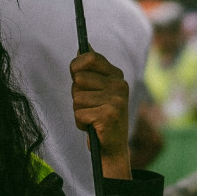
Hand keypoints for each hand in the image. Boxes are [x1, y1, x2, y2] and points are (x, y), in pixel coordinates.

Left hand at [71, 49, 131, 178]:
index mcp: (117, 76)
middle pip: (79, 78)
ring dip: (78, 110)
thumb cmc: (101, 117)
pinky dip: (80, 122)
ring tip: (91, 117)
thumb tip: (82, 47)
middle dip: (76, 94)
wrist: (112, 148)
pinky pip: (79, 113)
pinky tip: (92, 126)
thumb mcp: (98, 90)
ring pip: (77, 97)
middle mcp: (119, 85)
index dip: (76, 67)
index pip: (90, 57)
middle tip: (89, 106)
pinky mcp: (109, 115)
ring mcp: (116, 100)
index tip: (76, 77)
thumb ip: (91, 70)